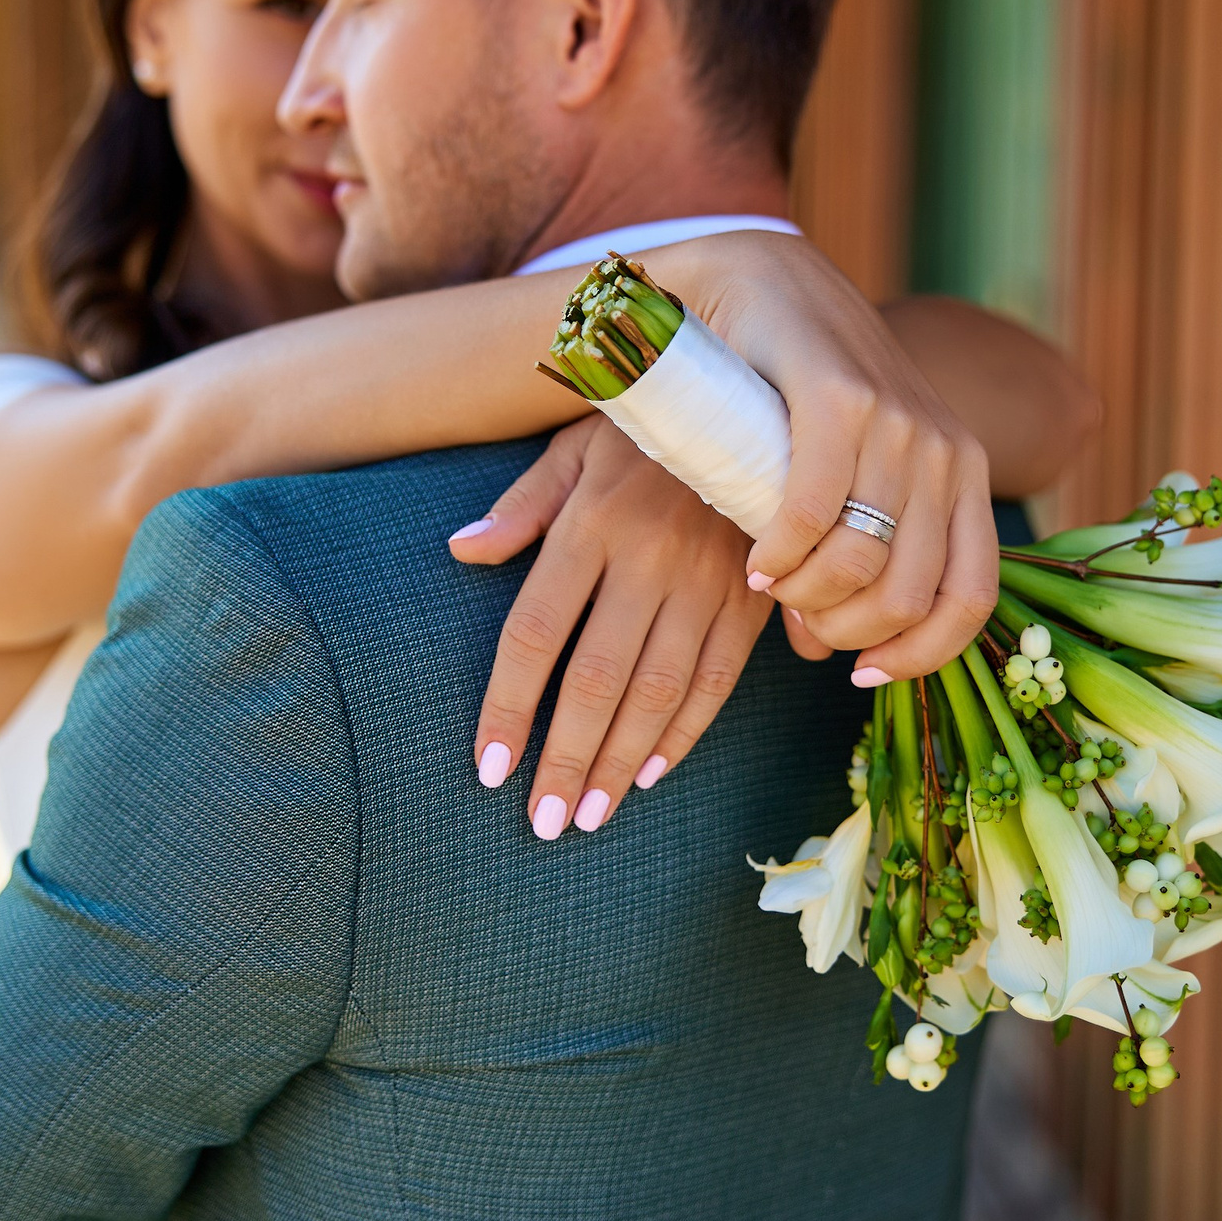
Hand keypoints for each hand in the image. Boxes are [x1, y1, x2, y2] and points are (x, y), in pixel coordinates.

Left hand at [451, 417, 773, 836]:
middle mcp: (650, 558)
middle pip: (597, 678)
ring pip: (660, 690)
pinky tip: (654, 772)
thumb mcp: (574, 443)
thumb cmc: (648, 425)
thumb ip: (521, 505)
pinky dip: (686, 731)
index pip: (536, 633)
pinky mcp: (754, 596)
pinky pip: (719, 677)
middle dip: (568, 758)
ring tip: (590, 814)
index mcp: (592, 523)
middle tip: (542, 823)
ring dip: (623, 761)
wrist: (760, 397)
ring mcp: (709, 580)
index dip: (510, 706)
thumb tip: (461, 552)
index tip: (488, 768)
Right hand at [673, 235, 1000, 681]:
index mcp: (966, 474)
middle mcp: (948, 450)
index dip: (920, 655)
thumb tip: (822, 653)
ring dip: (807, 597)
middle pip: (912, 595)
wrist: (763, 281)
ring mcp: (900, 422)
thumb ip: (847, 561)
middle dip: (847, 631)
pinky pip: (815, 511)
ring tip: (773, 585)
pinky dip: (780, 555)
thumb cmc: (798, 396)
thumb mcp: (846, 479)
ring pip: (864, 562)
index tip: (861, 674)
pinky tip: (757, 562)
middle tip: (798, 619)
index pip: (972, 598)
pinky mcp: (841, 398)